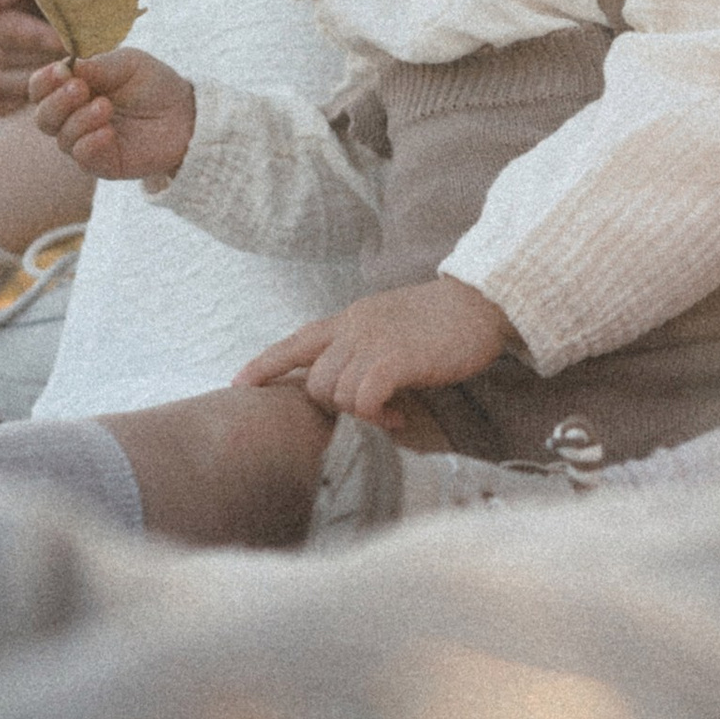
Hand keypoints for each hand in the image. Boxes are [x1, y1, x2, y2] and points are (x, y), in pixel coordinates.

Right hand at [30, 46, 197, 182]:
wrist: (187, 113)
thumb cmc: (154, 84)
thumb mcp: (128, 64)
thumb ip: (98, 65)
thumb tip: (67, 65)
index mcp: (73, 89)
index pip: (40, 89)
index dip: (44, 81)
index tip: (60, 71)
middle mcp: (73, 118)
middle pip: (43, 117)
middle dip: (57, 102)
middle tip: (81, 89)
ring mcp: (87, 143)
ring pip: (62, 138)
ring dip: (79, 120)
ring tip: (106, 107)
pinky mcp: (104, 164)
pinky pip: (83, 158)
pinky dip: (90, 144)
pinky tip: (108, 132)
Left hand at [234, 276, 510, 426]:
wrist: (481, 302)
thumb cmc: (442, 320)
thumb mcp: (390, 325)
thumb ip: (365, 348)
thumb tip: (352, 385)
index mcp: (350, 319)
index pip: (296, 341)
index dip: (265, 364)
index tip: (239, 384)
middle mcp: (353, 329)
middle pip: (314, 380)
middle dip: (333, 406)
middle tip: (369, 412)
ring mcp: (372, 342)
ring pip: (334, 392)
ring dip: (358, 414)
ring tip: (389, 415)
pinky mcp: (396, 358)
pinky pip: (363, 397)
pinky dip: (376, 415)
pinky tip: (398, 416)